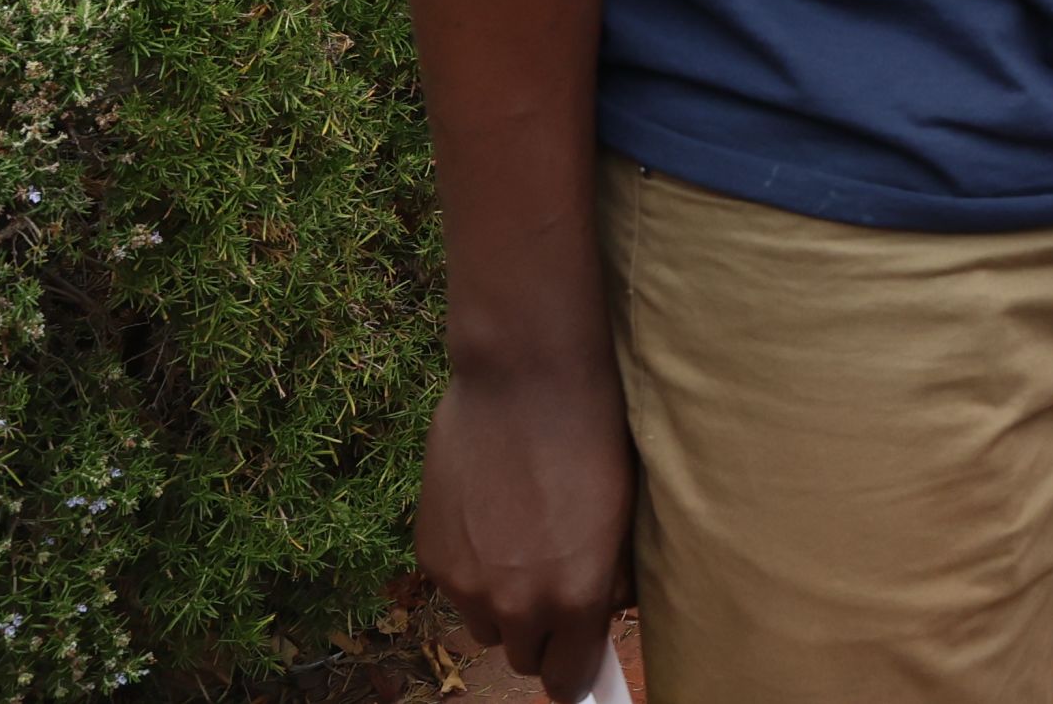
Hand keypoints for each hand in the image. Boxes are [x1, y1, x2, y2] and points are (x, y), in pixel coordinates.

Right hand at [415, 349, 633, 703]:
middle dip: (540, 631)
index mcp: (575, 597)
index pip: (568, 679)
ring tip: (519, 544)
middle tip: (554, 584)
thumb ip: (606, 576)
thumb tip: (602, 607)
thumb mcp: (621, 514)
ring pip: (484, 624)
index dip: (576, 668)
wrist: (526, 379)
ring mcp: (466, 583)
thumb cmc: (592, 435)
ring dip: (502, 603)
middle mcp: (517, 604)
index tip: (579, 653)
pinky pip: (453, 587)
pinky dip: (471, 568)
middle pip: (524, 656)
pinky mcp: (431, 554)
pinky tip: (488, 516)